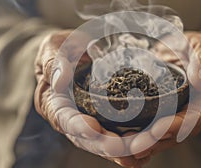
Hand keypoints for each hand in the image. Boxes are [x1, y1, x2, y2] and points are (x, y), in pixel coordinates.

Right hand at [34, 30, 148, 166]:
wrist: (77, 49)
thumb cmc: (63, 47)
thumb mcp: (54, 47)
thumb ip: (54, 62)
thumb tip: (60, 81)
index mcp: (53, 102)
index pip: (64, 118)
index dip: (79, 126)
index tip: (94, 129)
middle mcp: (71, 117)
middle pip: (86, 138)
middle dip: (107, 145)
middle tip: (127, 148)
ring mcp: (89, 119)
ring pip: (104, 141)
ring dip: (124, 148)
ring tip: (142, 149)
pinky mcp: (105, 117)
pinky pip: (117, 134)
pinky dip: (131, 142)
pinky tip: (147, 147)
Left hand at [129, 32, 200, 159]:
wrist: (194, 52)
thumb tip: (198, 80)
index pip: (195, 117)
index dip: (176, 125)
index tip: (157, 129)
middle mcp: (195, 112)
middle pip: (177, 133)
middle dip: (155, 141)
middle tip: (134, 146)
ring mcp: (180, 114)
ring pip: (164, 135)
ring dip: (145, 143)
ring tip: (125, 147)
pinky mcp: (166, 112)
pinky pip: (154, 126)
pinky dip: (141, 134)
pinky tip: (124, 138)